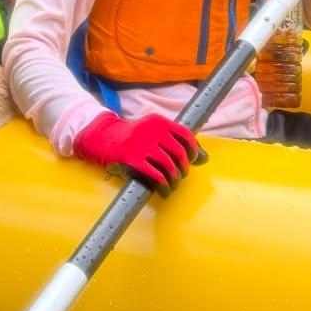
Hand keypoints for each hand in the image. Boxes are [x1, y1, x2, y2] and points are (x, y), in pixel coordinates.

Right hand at [72, 112, 205, 194]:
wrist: (105, 140)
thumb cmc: (136, 139)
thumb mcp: (155, 134)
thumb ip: (178, 143)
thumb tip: (205, 159)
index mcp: (158, 121)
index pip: (185, 135)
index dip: (193, 151)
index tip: (191, 161)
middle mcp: (150, 130)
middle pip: (178, 153)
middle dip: (183, 169)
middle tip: (180, 176)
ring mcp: (140, 144)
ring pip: (168, 166)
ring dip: (174, 180)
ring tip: (172, 185)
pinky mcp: (131, 159)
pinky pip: (154, 175)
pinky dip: (163, 185)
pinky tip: (163, 190)